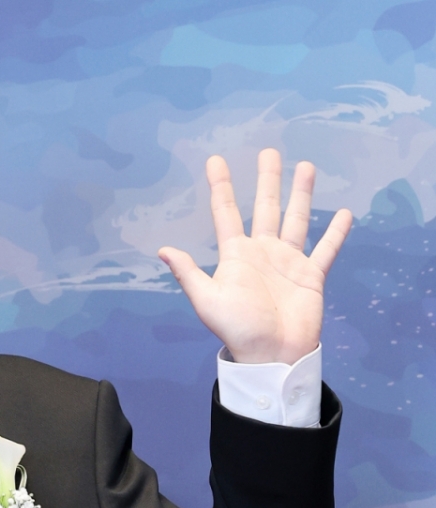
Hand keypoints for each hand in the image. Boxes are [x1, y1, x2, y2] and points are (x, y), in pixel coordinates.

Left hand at [158, 149, 352, 364]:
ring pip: (297, 219)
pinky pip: (326, 250)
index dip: (221, 187)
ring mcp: (288, 263)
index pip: (226, 214)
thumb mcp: (208, 301)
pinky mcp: (311, 276)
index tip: (215, 161)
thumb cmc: (238, 330)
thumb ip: (189, 273)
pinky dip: (336, 233)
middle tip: (269, 152)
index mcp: (237, 256)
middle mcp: (262, 253)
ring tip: (306, 166)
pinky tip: (344, 213)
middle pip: (265, 207)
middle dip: (267, 180)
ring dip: (301, 194)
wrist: (271, 356)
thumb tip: (163, 249)